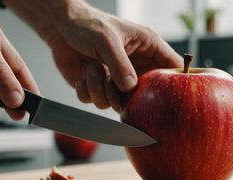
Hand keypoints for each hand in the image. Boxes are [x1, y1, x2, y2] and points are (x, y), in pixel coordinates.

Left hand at [5, 0, 181, 111]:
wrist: (58, 25)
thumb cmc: (86, 24)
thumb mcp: (106, 40)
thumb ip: (120, 65)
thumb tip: (130, 88)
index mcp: (147, 47)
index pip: (173, 67)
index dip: (173, 82)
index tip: (162, 93)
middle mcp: (133, 66)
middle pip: (144, 94)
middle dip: (126, 95)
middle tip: (112, 83)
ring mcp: (115, 78)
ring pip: (117, 102)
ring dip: (101, 91)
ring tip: (93, 69)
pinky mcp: (96, 86)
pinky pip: (95, 101)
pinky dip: (86, 92)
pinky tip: (82, 76)